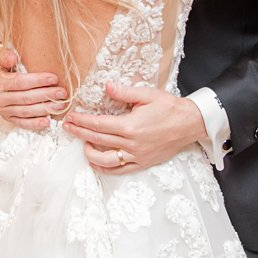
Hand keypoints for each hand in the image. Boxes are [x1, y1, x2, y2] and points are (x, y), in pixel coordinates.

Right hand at [0, 46, 66, 130]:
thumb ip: (4, 55)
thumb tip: (13, 58)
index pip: (20, 82)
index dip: (38, 81)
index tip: (54, 78)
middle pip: (26, 98)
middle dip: (46, 95)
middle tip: (62, 93)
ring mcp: (3, 110)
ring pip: (26, 111)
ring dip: (45, 109)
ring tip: (60, 105)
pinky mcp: (7, 118)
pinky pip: (22, 123)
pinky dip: (34, 124)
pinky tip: (47, 122)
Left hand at [66, 83, 205, 171]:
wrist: (190, 123)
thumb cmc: (170, 107)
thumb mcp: (147, 95)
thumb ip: (125, 92)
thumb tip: (107, 86)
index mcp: (130, 125)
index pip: (98, 124)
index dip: (82, 121)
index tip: (71, 117)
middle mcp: (131, 143)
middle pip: (97, 140)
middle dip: (79, 133)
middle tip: (67, 127)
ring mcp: (137, 155)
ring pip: (106, 160)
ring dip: (90, 154)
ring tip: (84, 144)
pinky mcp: (143, 163)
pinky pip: (120, 170)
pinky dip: (106, 168)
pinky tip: (98, 162)